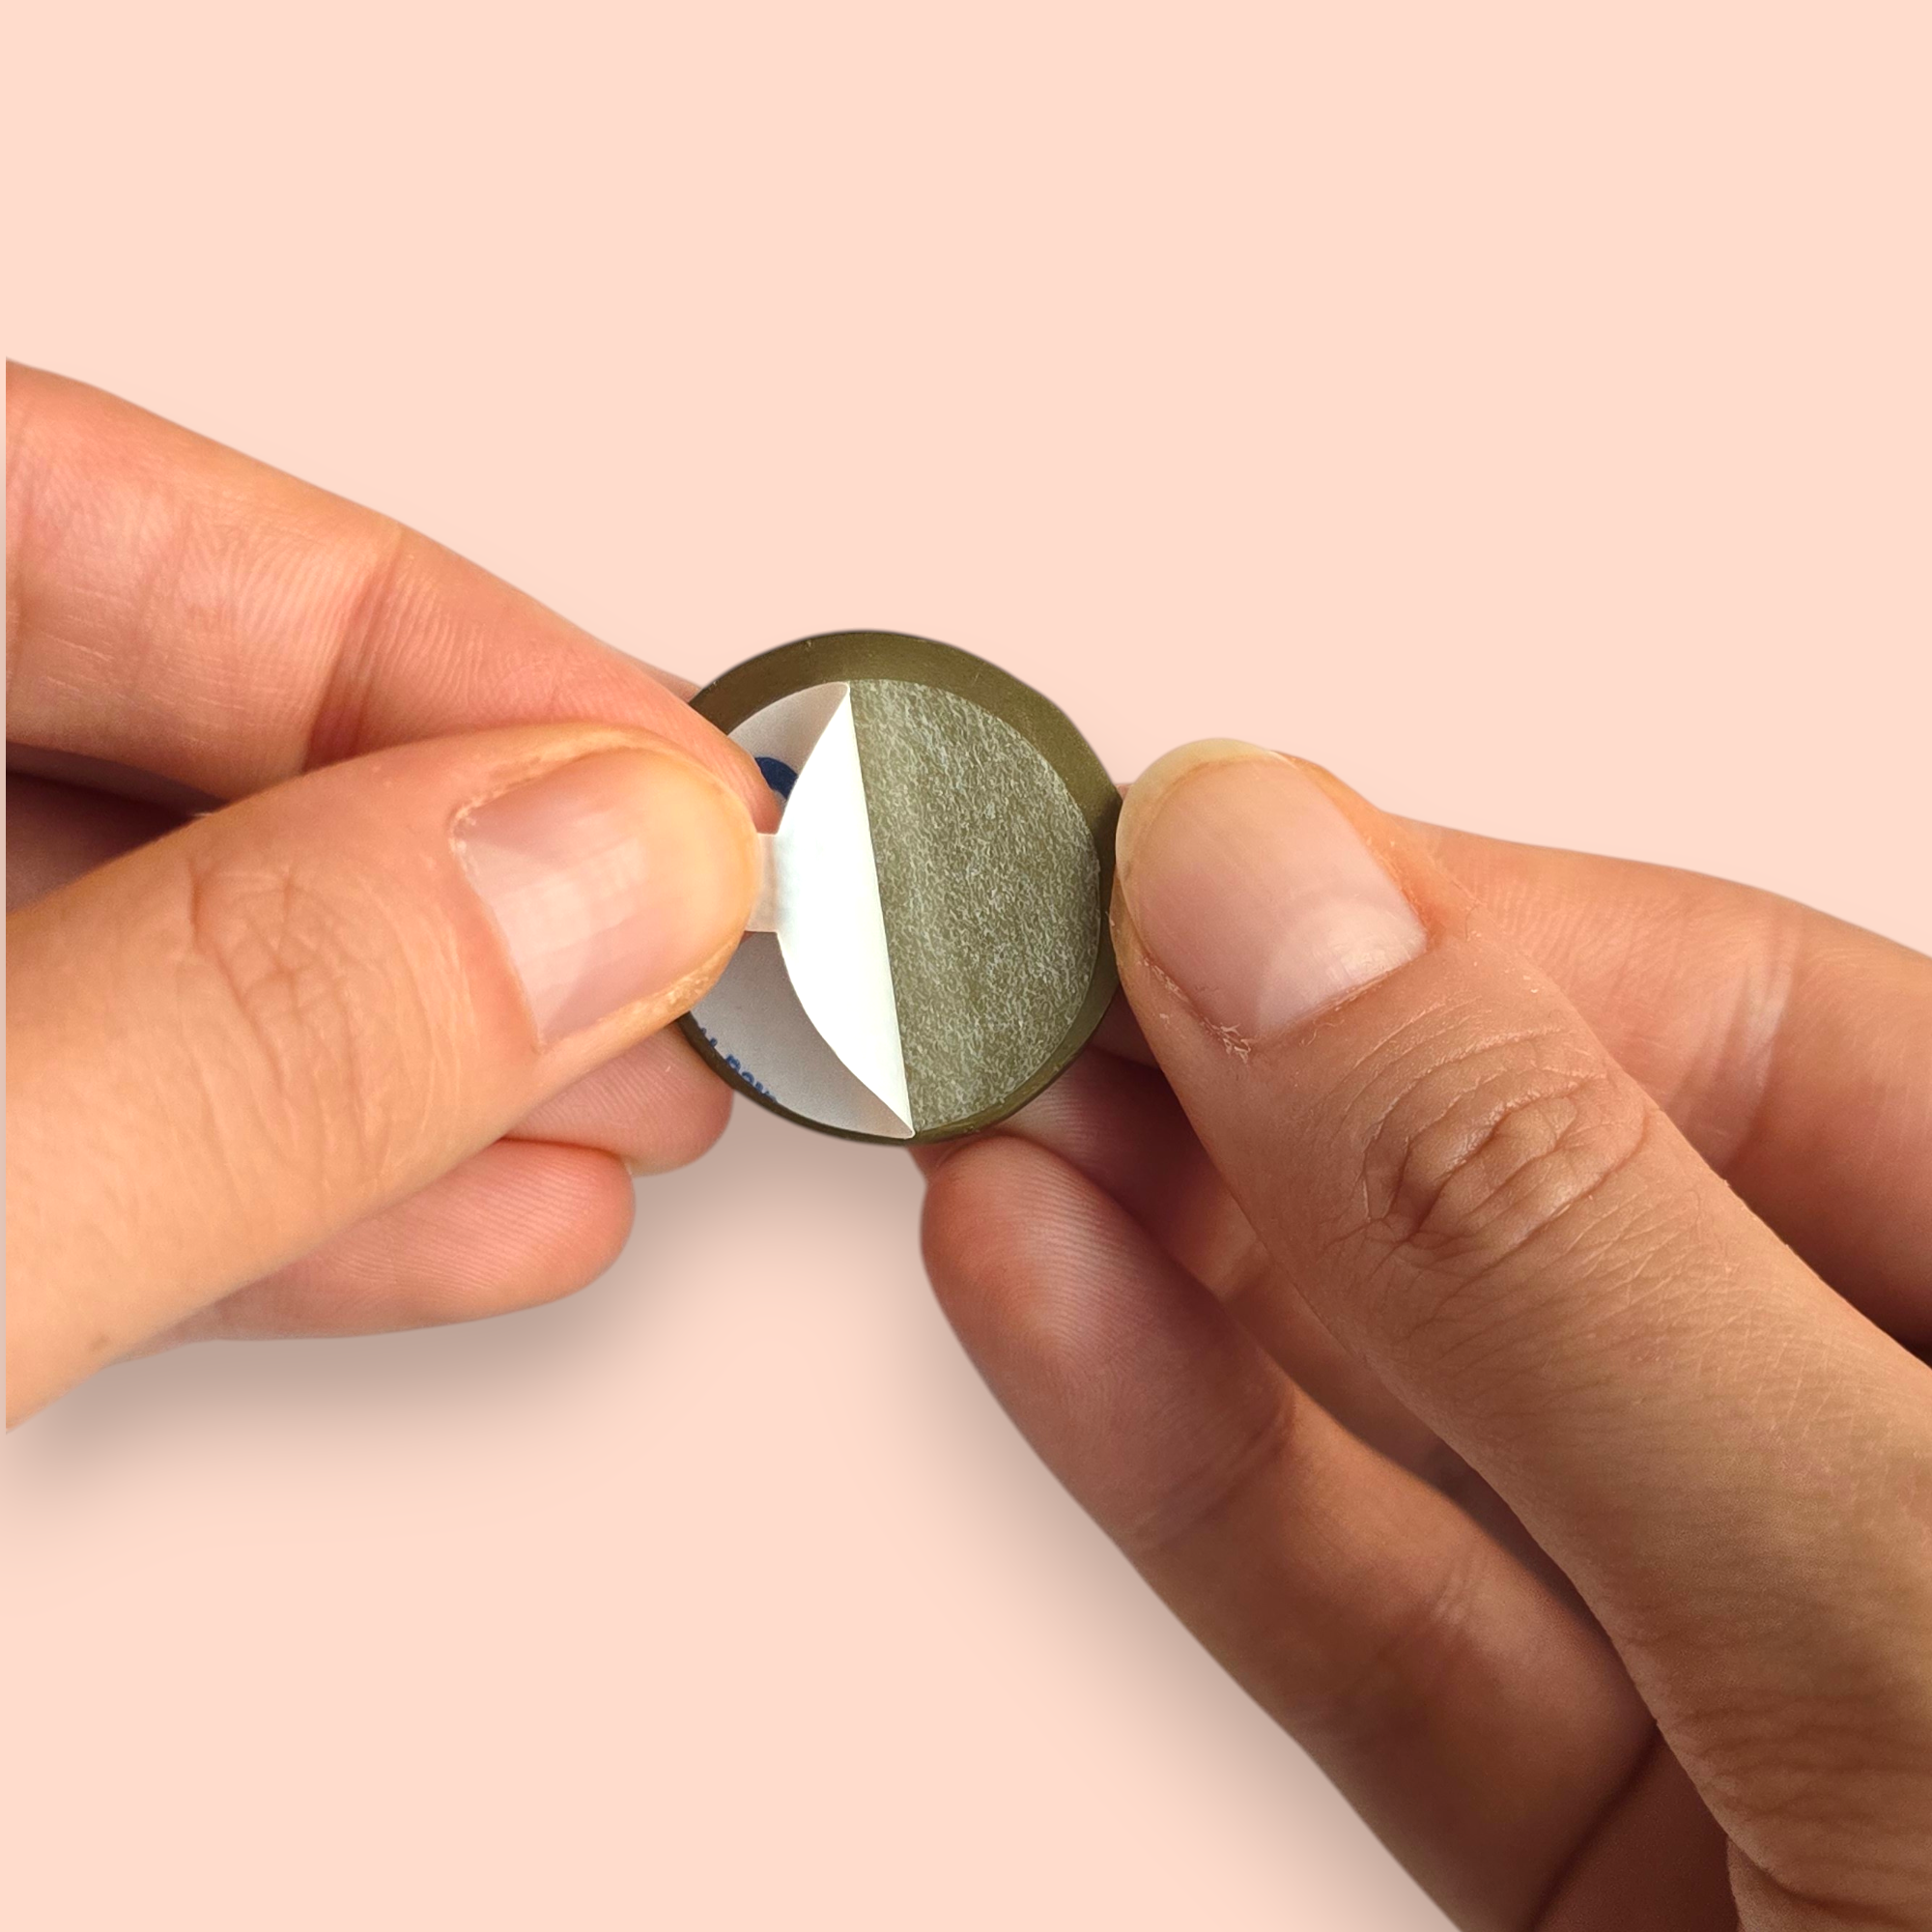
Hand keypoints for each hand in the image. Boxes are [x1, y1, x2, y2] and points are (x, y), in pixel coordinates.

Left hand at [6, 366, 772, 1421]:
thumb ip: (232, 1027)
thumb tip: (600, 875)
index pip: (83, 524)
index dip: (425, 644)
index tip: (688, 787)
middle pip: (165, 737)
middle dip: (472, 857)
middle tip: (713, 940)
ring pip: (159, 958)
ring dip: (436, 1044)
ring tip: (659, 1100)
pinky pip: (99, 1140)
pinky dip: (304, 1186)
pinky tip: (505, 1212)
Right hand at [920, 741, 1931, 1927]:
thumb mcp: (1893, 1596)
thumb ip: (1553, 1248)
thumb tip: (1274, 902)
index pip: (1730, 1019)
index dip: (1427, 918)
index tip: (1171, 848)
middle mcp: (1893, 1458)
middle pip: (1535, 1200)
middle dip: (1257, 1082)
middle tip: (1012, 961)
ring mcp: (1749, 1665)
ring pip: (1421, 1412)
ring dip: (1174, 1253)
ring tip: (978, 1106)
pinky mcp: (1606, 1852)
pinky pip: (1377, 1623)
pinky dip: (1190, 1465)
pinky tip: (1041, 1294)